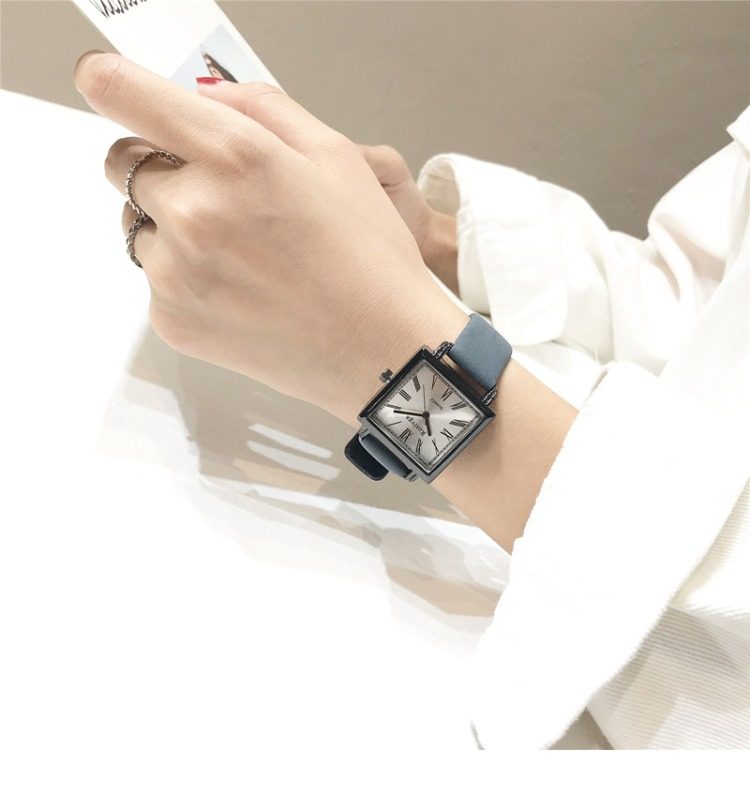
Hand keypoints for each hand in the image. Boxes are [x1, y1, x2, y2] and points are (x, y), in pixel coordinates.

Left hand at [73, 52, 467, 426]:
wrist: (380, 351)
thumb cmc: (370, 256)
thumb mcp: (336, 157)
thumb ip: (263, 109)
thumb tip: (207, 96)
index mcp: (234, 156)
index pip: (124, 94)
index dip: (111, 83)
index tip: (108, 86)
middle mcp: (192, 211)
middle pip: (123, 164)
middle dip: (160, 166)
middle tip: (219, 193)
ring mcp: (175, 273)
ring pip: (139, 225)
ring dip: (172, 226)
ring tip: (239, 253)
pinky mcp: (172, 320)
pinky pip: (155, 278)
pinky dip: (184, 276)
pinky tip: (240, 290)